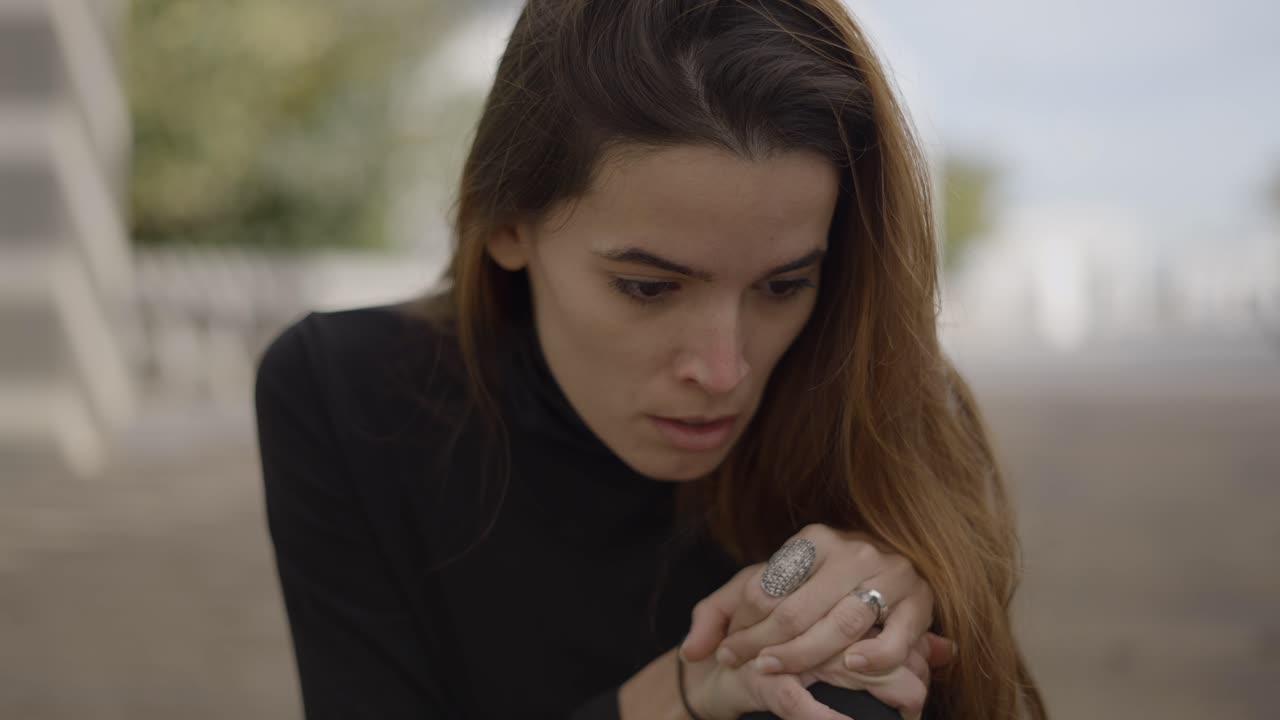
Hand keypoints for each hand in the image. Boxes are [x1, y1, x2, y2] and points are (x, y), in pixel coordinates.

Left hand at [682, 525, 949, 708]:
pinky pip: (897, 634)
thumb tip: (691, 652)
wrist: (883, 575)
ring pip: (845, 621)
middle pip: (800, 608)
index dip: (742, 626)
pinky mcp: (920, 602)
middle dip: (767, 645)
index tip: (726, 653)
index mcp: (814, 538)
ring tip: (779, 671)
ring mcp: (891, 574)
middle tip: (749, 668)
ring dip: (808, 654)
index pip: (769, 586)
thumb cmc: (812, 587)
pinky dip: (877, 654)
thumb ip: (719, 612)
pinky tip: (852, 667)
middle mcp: (854, 550)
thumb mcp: (763, 588)